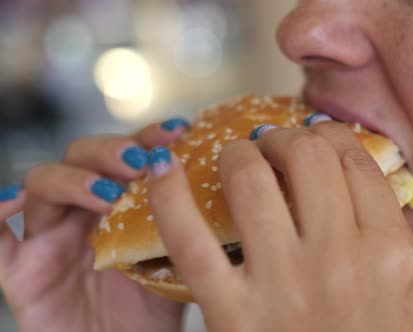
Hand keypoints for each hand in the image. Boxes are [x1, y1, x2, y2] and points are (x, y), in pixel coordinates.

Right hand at [0, 118, 190, 331]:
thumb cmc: (151, 317)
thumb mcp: (178, 266)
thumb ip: (190, 230)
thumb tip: (231, 195)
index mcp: (120, 207)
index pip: (127, 155)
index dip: (147, 136)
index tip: (178, 130)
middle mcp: (83, 214)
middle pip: (80, 157)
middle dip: (108, 151)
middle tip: (140, 162)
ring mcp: (50, 239)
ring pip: (42, 183)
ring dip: (72, 179)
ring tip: (106, 194)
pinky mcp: (23, 272)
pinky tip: (11, 200)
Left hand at [148, 120, 412, 330]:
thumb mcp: (401, 288)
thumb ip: (382, 227)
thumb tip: (344, 163)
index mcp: (392, 252)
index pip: (356, 160)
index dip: (329, 135)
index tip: (313, 138)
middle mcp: (343, 260)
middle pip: (308, 155)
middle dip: (285, 138)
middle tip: (272, 146)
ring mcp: (285, 284)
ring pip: (251, 178)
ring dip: (237, 154)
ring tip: (236, 159)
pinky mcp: (233, 312)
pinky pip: (190, 237)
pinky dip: (169, 194)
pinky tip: (164, 167)